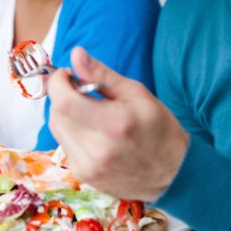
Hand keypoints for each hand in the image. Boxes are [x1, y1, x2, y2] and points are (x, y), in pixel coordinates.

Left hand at [47, 47, 188, 200]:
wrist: (173, 172)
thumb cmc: (159, 129)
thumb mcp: (136, 93)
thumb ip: (102, 74)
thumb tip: (76, 54)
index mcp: (114, 125)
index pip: (65, 102)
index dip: (58, 82)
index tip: (66, 74)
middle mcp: (98, 150)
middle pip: (57, 113)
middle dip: (62, 95)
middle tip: (80, 89)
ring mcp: (89, 167)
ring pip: (57, 129)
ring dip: (65, 113)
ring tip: (88, 109)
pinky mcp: (84, 176)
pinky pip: (64, 144)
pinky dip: (71, 130)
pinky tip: (91, 129)